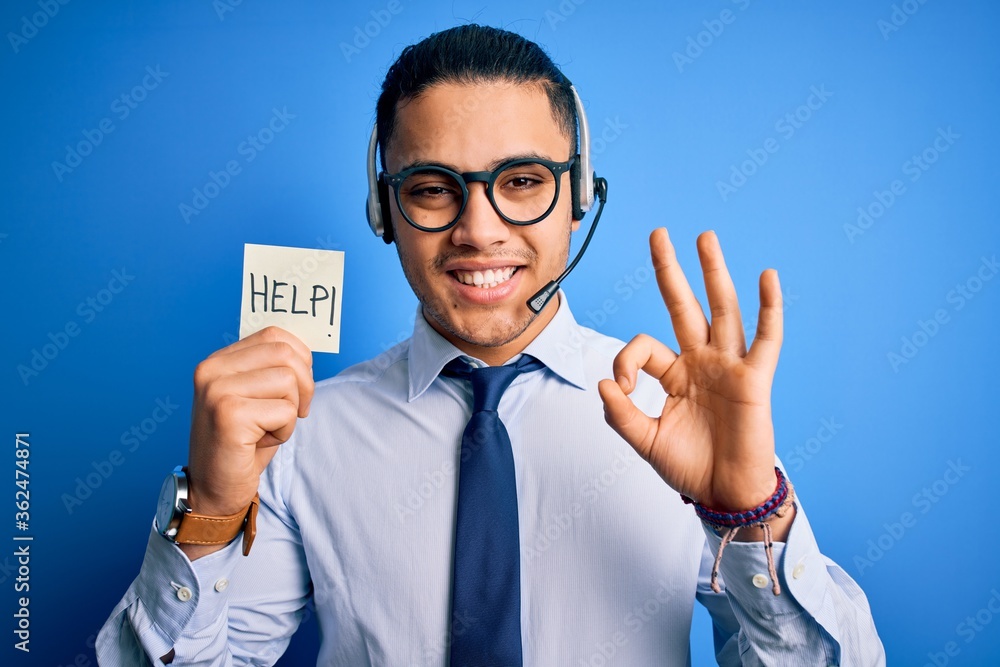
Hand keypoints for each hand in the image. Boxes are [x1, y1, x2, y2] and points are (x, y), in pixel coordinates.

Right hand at [187, 326, 313, 517]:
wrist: (213, 490)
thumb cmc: (243, 443)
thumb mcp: (256, 397)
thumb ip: (271, 369)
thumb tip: (305, 350)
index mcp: (218, 361)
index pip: (275, 335)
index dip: (300, 359)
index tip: (296, 388)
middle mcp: (212, 370)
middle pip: (286, 354)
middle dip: (304, 385)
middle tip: (295, 412)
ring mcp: (217, 391)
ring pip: (288, 381)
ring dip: (291, 411)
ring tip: (268, 428)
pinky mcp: (229, 415)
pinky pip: (285, 411)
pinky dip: (284, 431)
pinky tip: (261, 442)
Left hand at [599, 229, 781, 512]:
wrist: (724, 494)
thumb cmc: (689, 467)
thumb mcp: (644, 440)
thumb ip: (620, 413)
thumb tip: (604, 382)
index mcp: (674, 374)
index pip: (644, 346)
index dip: (625, 360)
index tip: (621, 388)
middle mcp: (701, 362)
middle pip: (684, 306)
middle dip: (671, 271)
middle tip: (659, 234)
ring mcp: (729, 367)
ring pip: (722, 310)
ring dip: (714, 273)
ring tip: (705, 238)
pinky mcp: (754, 380)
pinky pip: (766, 340)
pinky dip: (769, 309)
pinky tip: (767, 277)